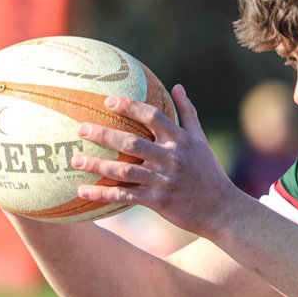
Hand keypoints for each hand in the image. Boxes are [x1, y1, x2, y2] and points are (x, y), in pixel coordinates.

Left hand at [71, 84, 244, 235]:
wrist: (222, 210)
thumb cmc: (209, 173)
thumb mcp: (202, 141)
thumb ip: (188, 114)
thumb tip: (178, 86)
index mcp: (181, 140)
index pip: (153, 117)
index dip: (130, 107)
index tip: (108, 100)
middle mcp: (172, 158)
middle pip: (132, 143)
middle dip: (103, 135)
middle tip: (80, 129)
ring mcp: (164, 181)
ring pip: (125, 171)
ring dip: (97, 166)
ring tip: (75, 160)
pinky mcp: (159, 202)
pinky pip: (126, 196)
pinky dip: (103, 194)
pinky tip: (82, 192)